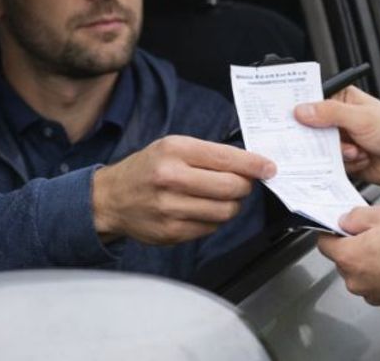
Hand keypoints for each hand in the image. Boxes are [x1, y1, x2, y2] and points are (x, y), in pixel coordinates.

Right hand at [92, 135, 275, 243]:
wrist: (110, 198)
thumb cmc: (148, 168)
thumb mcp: (174, 146)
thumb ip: (210, 153)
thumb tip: (251, 164)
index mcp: (175, 151)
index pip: (227, 159)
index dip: (255, 165)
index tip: (269, 168)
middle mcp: (171, 179)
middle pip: (232, 188)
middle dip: (245, 186)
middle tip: (243, 183)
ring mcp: (170, 209)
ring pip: (226, 211)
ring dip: (232, 204)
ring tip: (221, 197)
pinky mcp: (170, 233)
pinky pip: (211, 228)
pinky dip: (215, 219)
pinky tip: (203, 210)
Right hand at [294, 86, 379, 192]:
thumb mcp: (362, 118)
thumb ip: (330, 114)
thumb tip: (302, 110)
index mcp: (343, 101)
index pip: (312, 103)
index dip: (299, 112)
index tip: (289, 120)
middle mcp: (341, 121)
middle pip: (312, 130)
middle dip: (321, 140)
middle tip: (332, 142)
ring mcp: (344, 142)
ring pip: (321, 152)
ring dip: (339, 155)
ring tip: (358, 151)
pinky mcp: (347, 162)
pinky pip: (331, 167)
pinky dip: (345, 166)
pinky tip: (362, 160)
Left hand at [318, 205, 379, 309]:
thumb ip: (357, 216)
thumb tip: (346, 220)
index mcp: (348, 256)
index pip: (324, 243)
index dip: (332, 231)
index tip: (342, 226)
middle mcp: (354, 279)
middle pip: (343, 259)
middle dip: (355, 246)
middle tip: (376, 234)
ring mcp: (369, 293)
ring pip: (360, 273)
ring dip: (369, 262)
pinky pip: (375, 284)